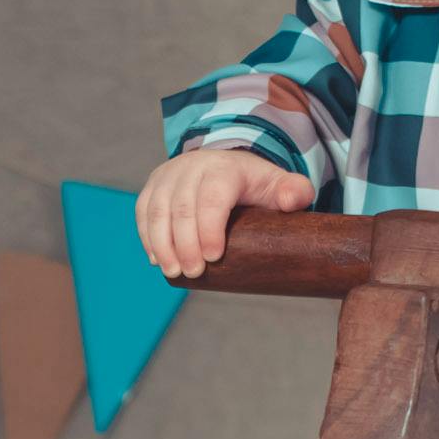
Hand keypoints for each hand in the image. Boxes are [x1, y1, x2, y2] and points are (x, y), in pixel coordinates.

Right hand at [136, 145, 316, 279]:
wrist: (223, 165)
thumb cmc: (252, 184)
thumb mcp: (277, 185)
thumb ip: (294, 191)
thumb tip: (293, 201)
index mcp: (224, 168)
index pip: (213, 197)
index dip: (210, 227)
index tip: (214, 257)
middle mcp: (192, 167)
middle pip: (182, 207)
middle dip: (185, 243)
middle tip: (194, 272)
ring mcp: (169, 176)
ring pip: (158, 210)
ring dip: (162, 244)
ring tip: (173, 271)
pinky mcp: (153, 187)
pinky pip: (143, 211)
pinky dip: (148, 237)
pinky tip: (157, 259)